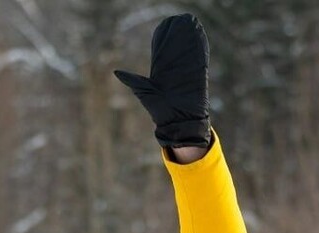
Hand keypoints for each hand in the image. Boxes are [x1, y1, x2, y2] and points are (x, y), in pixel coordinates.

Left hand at [114, 14, 210, 149]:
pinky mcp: (198, 78)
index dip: (165, 42)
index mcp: (164, 75)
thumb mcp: (144, 91)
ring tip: (190, 27)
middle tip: (179, 23)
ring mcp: (188, 75)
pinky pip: (199, 61)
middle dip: (179, 38)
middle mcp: (177, 73)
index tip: (164, 30)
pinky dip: (200, 50)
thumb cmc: (160, 110)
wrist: (177, 123)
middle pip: (178, 52)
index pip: (165, 55)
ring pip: (189, 54)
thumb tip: (117, 71)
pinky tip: (199, 39)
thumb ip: (132, 80)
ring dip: (190, 41)